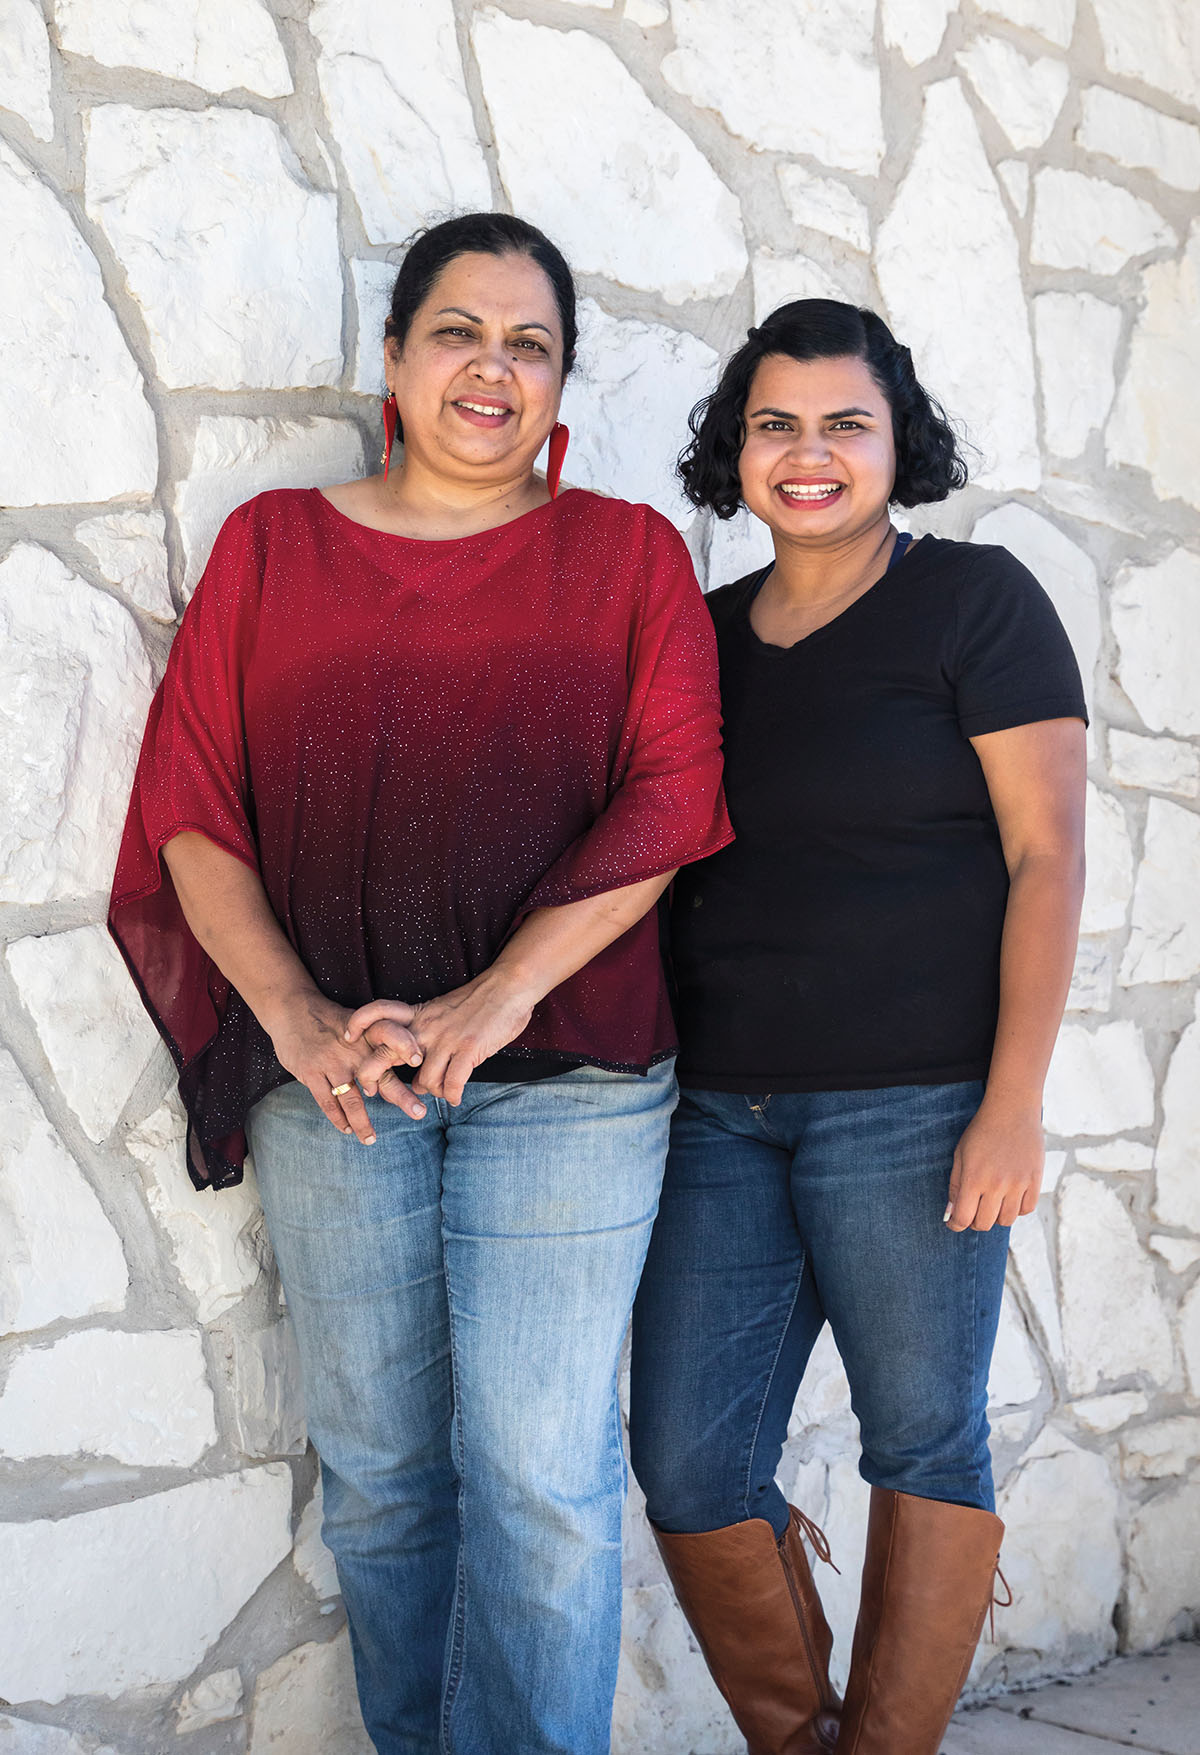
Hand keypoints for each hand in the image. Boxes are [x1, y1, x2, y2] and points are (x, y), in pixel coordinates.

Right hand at [268, 990, 426, 1140]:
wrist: (291, 1008)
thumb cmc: (329, 1019)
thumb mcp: (356, 1021)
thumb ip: (377, 1040)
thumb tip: (403, 1062)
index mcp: (366, 1034)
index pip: (392, 1039)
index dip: (406, 1047)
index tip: (421, 1061)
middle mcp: (352, 1049)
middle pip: (380, 1075)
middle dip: (401, 1096)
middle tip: (419, 1113)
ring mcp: (331, 1062)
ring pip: (352, 1099)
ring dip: (362, 1122)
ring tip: (371, 1139)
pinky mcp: (311, 1072)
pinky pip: (327, 1102)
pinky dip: (338, 1118)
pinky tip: (346, 1128)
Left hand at [348, 969, 536, 1106]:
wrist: (509, 986)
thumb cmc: (480, 1000)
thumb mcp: (443, 1011)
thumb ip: (426, 1034)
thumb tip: (418, 1072)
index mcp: (419, 1013)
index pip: (378, 1011)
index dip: (359, 1022)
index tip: (348, 1037)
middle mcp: (427, 1028)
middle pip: (385, 1053)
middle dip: (371, 1075)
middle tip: (373, 1091)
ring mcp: (446, 1040)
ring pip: (423, 1081)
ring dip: (431, 1091)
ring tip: (442, 1091)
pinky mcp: (468, 1050)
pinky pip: (451, 1085)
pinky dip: (452, 1095)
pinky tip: (456, 1097)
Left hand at [944, 1096, 1043, 1231]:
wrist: (1012, 1111)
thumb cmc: (981, 1131)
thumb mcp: (960, 1155)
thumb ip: (955, 1185)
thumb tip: (951, 1213)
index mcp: (974, 1179)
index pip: (963, 1218)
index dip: (955, 1224)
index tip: (954, 1222)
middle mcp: (996, 1185)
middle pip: (984, 1224)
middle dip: (974, 1222)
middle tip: (973, 1211)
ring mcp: (1018, 1184)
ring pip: (1006, 1220)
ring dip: (996, 1216)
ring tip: (992, 1202)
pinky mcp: (1035, 1180)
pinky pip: (1026, 1210)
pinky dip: (1016, 1209)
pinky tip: (1010, 1197)